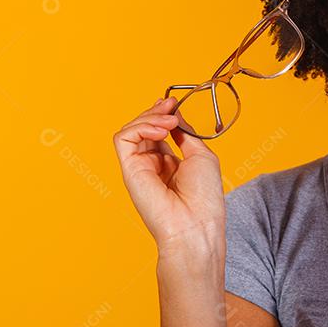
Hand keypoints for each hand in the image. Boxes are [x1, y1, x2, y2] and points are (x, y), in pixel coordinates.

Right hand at [112, 96, 225, 251]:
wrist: (195, 223)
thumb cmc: (204, 196)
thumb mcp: (200, 155)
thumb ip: (185, 133)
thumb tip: (174, 113)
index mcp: (170, 163)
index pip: (157, 131)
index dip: (162, 114)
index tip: (172, 102)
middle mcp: (152, 165)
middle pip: (143, 127)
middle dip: (156, 112)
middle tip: (170, 106)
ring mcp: (139, 167)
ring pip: (131, 129)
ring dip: (150, 117)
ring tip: (169, 121)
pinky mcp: (129, 169)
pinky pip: (124, 138)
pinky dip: (140, 126)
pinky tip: (160, 130)